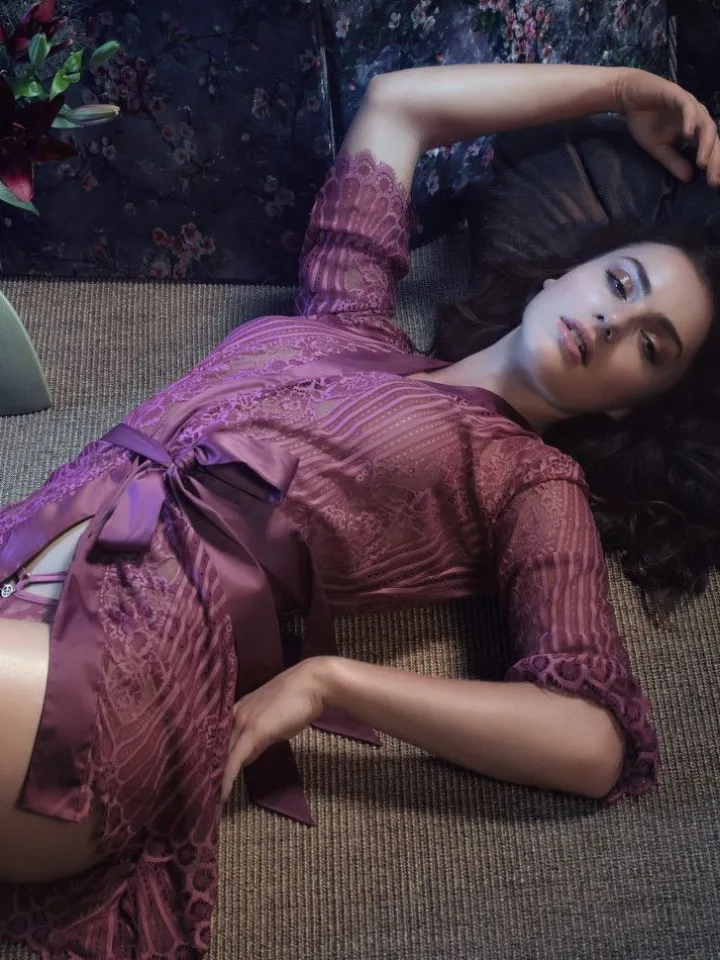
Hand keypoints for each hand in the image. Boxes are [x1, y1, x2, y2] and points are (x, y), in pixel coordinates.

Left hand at [219, 657, 333, 804]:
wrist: (311, 683)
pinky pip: (235, 760)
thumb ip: (257, 739)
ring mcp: (242, 722)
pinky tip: (223, 795)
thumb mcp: (272, 722)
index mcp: (237, 710)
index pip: (219, 740)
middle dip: (209, 771)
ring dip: (215, 779)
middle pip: (215, 749)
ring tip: (207, 800)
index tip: (208, 779)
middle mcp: (234, 715)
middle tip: (201, 795)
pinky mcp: (253, 732)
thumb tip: (247, 756)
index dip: (213, 760)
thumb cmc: (297, 699)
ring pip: (222, 756)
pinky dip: (227, 778)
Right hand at [614, 68, 719, 185]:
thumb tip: (690, 179)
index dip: (714, 166)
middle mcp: (697, 118)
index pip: (709, 149)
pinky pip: (689, 108)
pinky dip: (690, 120)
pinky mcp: (679, 95)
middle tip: (714, 180)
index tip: (713, 184)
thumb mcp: (658, 148)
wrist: (629, 97)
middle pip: (712, 139)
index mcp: (694, 131)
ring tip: (703, 163)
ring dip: (706, 144)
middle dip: (715, 160)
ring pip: (705, 125)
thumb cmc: (644, 120)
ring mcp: (690, 106)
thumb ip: (674, 161)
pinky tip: (688, 135)